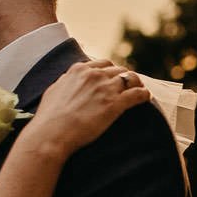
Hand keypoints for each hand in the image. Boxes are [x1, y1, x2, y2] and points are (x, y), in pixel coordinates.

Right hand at [24, 59, 149, 157]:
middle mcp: (94, 75)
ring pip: (131, 79)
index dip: (111, 72)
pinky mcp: (115, 104)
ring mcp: (106, 88)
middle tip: (129, 87)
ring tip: (140, 90)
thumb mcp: (54, 90)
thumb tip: (69, 79)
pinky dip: (144, 94)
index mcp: (79, 70)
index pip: (103, 64)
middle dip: (125, 78)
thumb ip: (66, 82)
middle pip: (119, 70)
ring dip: (137, 84)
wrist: (52, 133)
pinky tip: (147, 98)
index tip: (114, 79)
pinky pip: (138, 94)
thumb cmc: (49, 117)